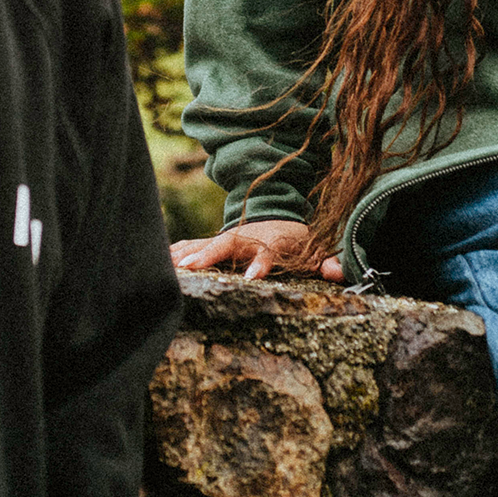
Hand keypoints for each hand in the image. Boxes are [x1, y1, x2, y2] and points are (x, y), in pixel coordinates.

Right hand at [170, 220, 344, 283]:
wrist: (280, 218)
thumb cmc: (297, 241)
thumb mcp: (316, 249)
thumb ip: (327, 260)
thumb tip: (338, 272)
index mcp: (274, 242)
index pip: (268, 252)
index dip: (261, 264)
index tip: (253, 278)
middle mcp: (248, 238)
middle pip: (227, 244)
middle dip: (209, 254)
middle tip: (191, 268)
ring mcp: (229, 238)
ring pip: (205, 242)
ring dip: (186, 253)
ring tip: (166, 266)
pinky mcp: (216, 243)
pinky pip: (193, 245)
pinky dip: (176, 252)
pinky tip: (159, 261)